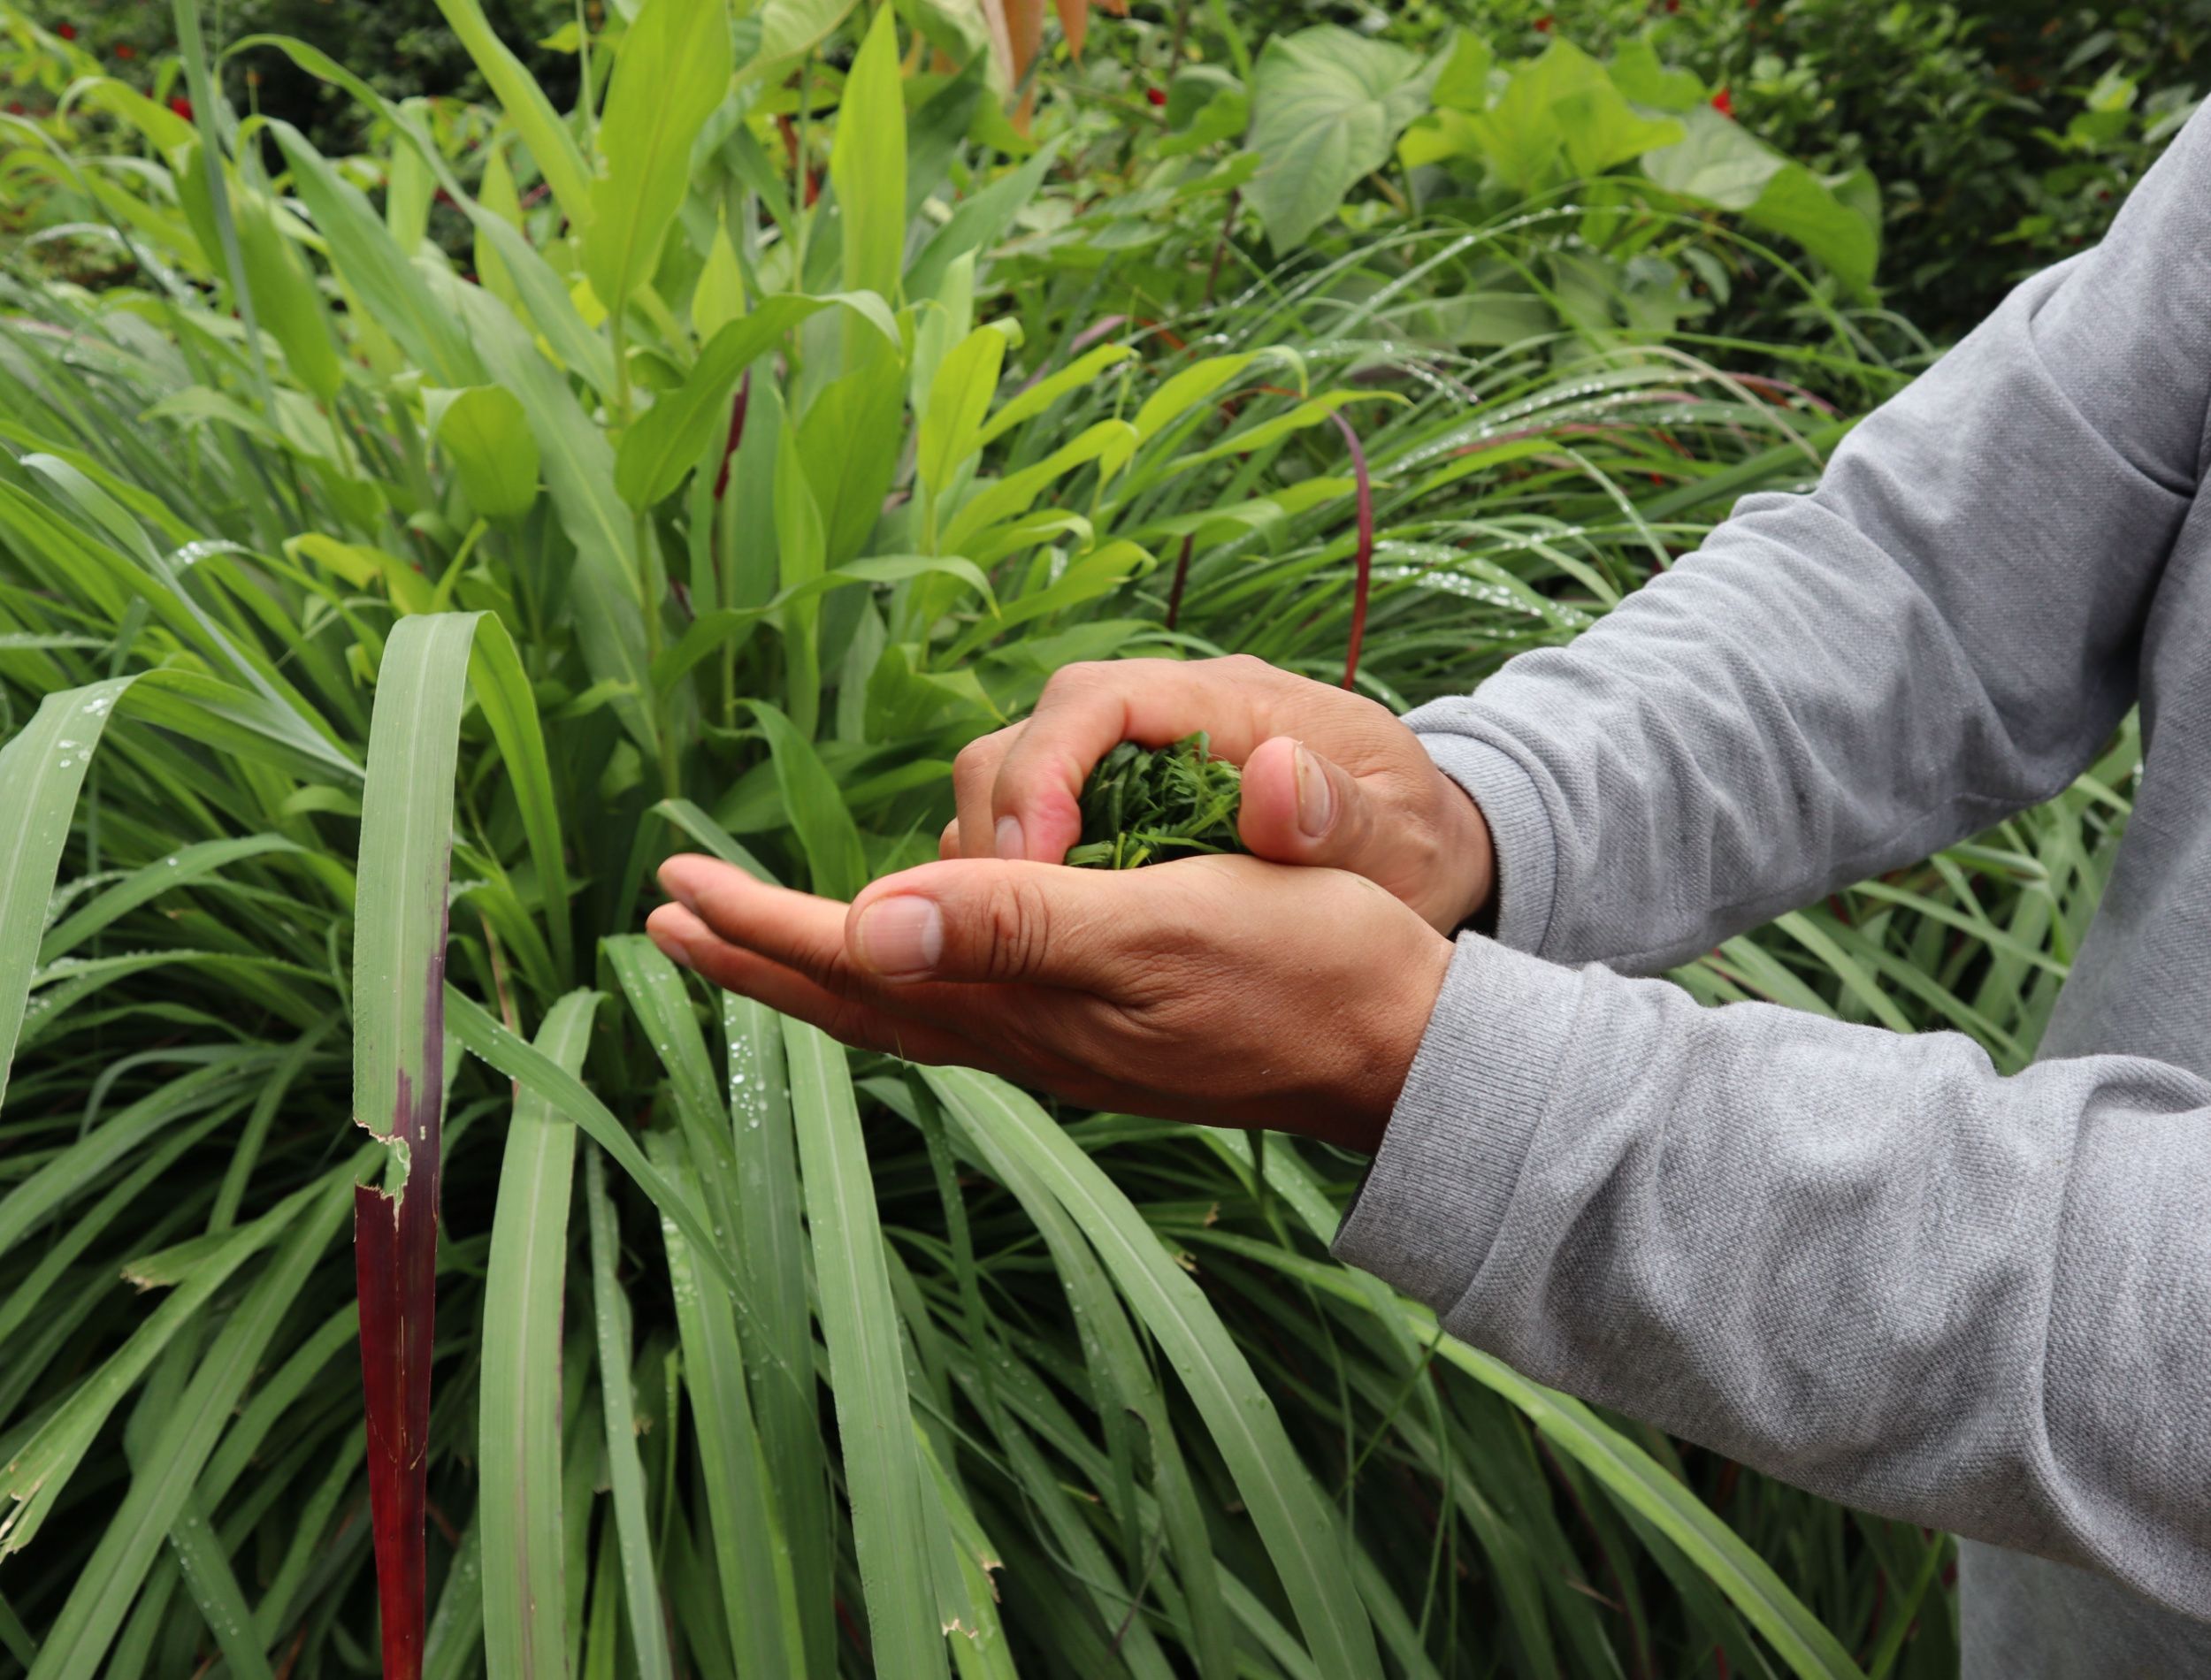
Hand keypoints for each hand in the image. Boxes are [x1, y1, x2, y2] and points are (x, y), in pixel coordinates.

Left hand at [645, 851, 1454, 1153]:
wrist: (1402, 1045)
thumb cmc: (1302, 968)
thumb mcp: (1161, 926)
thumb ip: (1016, 924)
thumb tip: (870, 920)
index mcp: (1026, 1004)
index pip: (862, 962)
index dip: (765, 929)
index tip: (675, 891)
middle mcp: (1027, 1033)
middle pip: (862, 997)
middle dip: (762, 957)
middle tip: (671, 919)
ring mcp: (1064, 1039)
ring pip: (908, 1002)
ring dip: (822, 965)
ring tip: (760, 935)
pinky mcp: (1106, 1028)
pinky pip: (967, 1003)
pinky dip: (908, 975)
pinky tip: (911, 960)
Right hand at [943, 655, 1494, 934]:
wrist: (1422, 853)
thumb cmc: (1413, 847)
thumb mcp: (1399, 844)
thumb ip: (1341, 816)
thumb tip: (1270, 773)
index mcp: (1228, 702)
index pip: (1094, 701)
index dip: (1043, 773)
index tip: (1031, 868)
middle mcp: (1165, 713)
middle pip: (1032, 734)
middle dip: (1000, 820)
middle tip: (997, 921)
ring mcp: (1135, 757)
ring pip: (1017, 776)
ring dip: (995, 854)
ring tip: (1005, 939)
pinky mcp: (1119, 802)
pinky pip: (1037, 821)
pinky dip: (1014, 875)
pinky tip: (1025, 940)